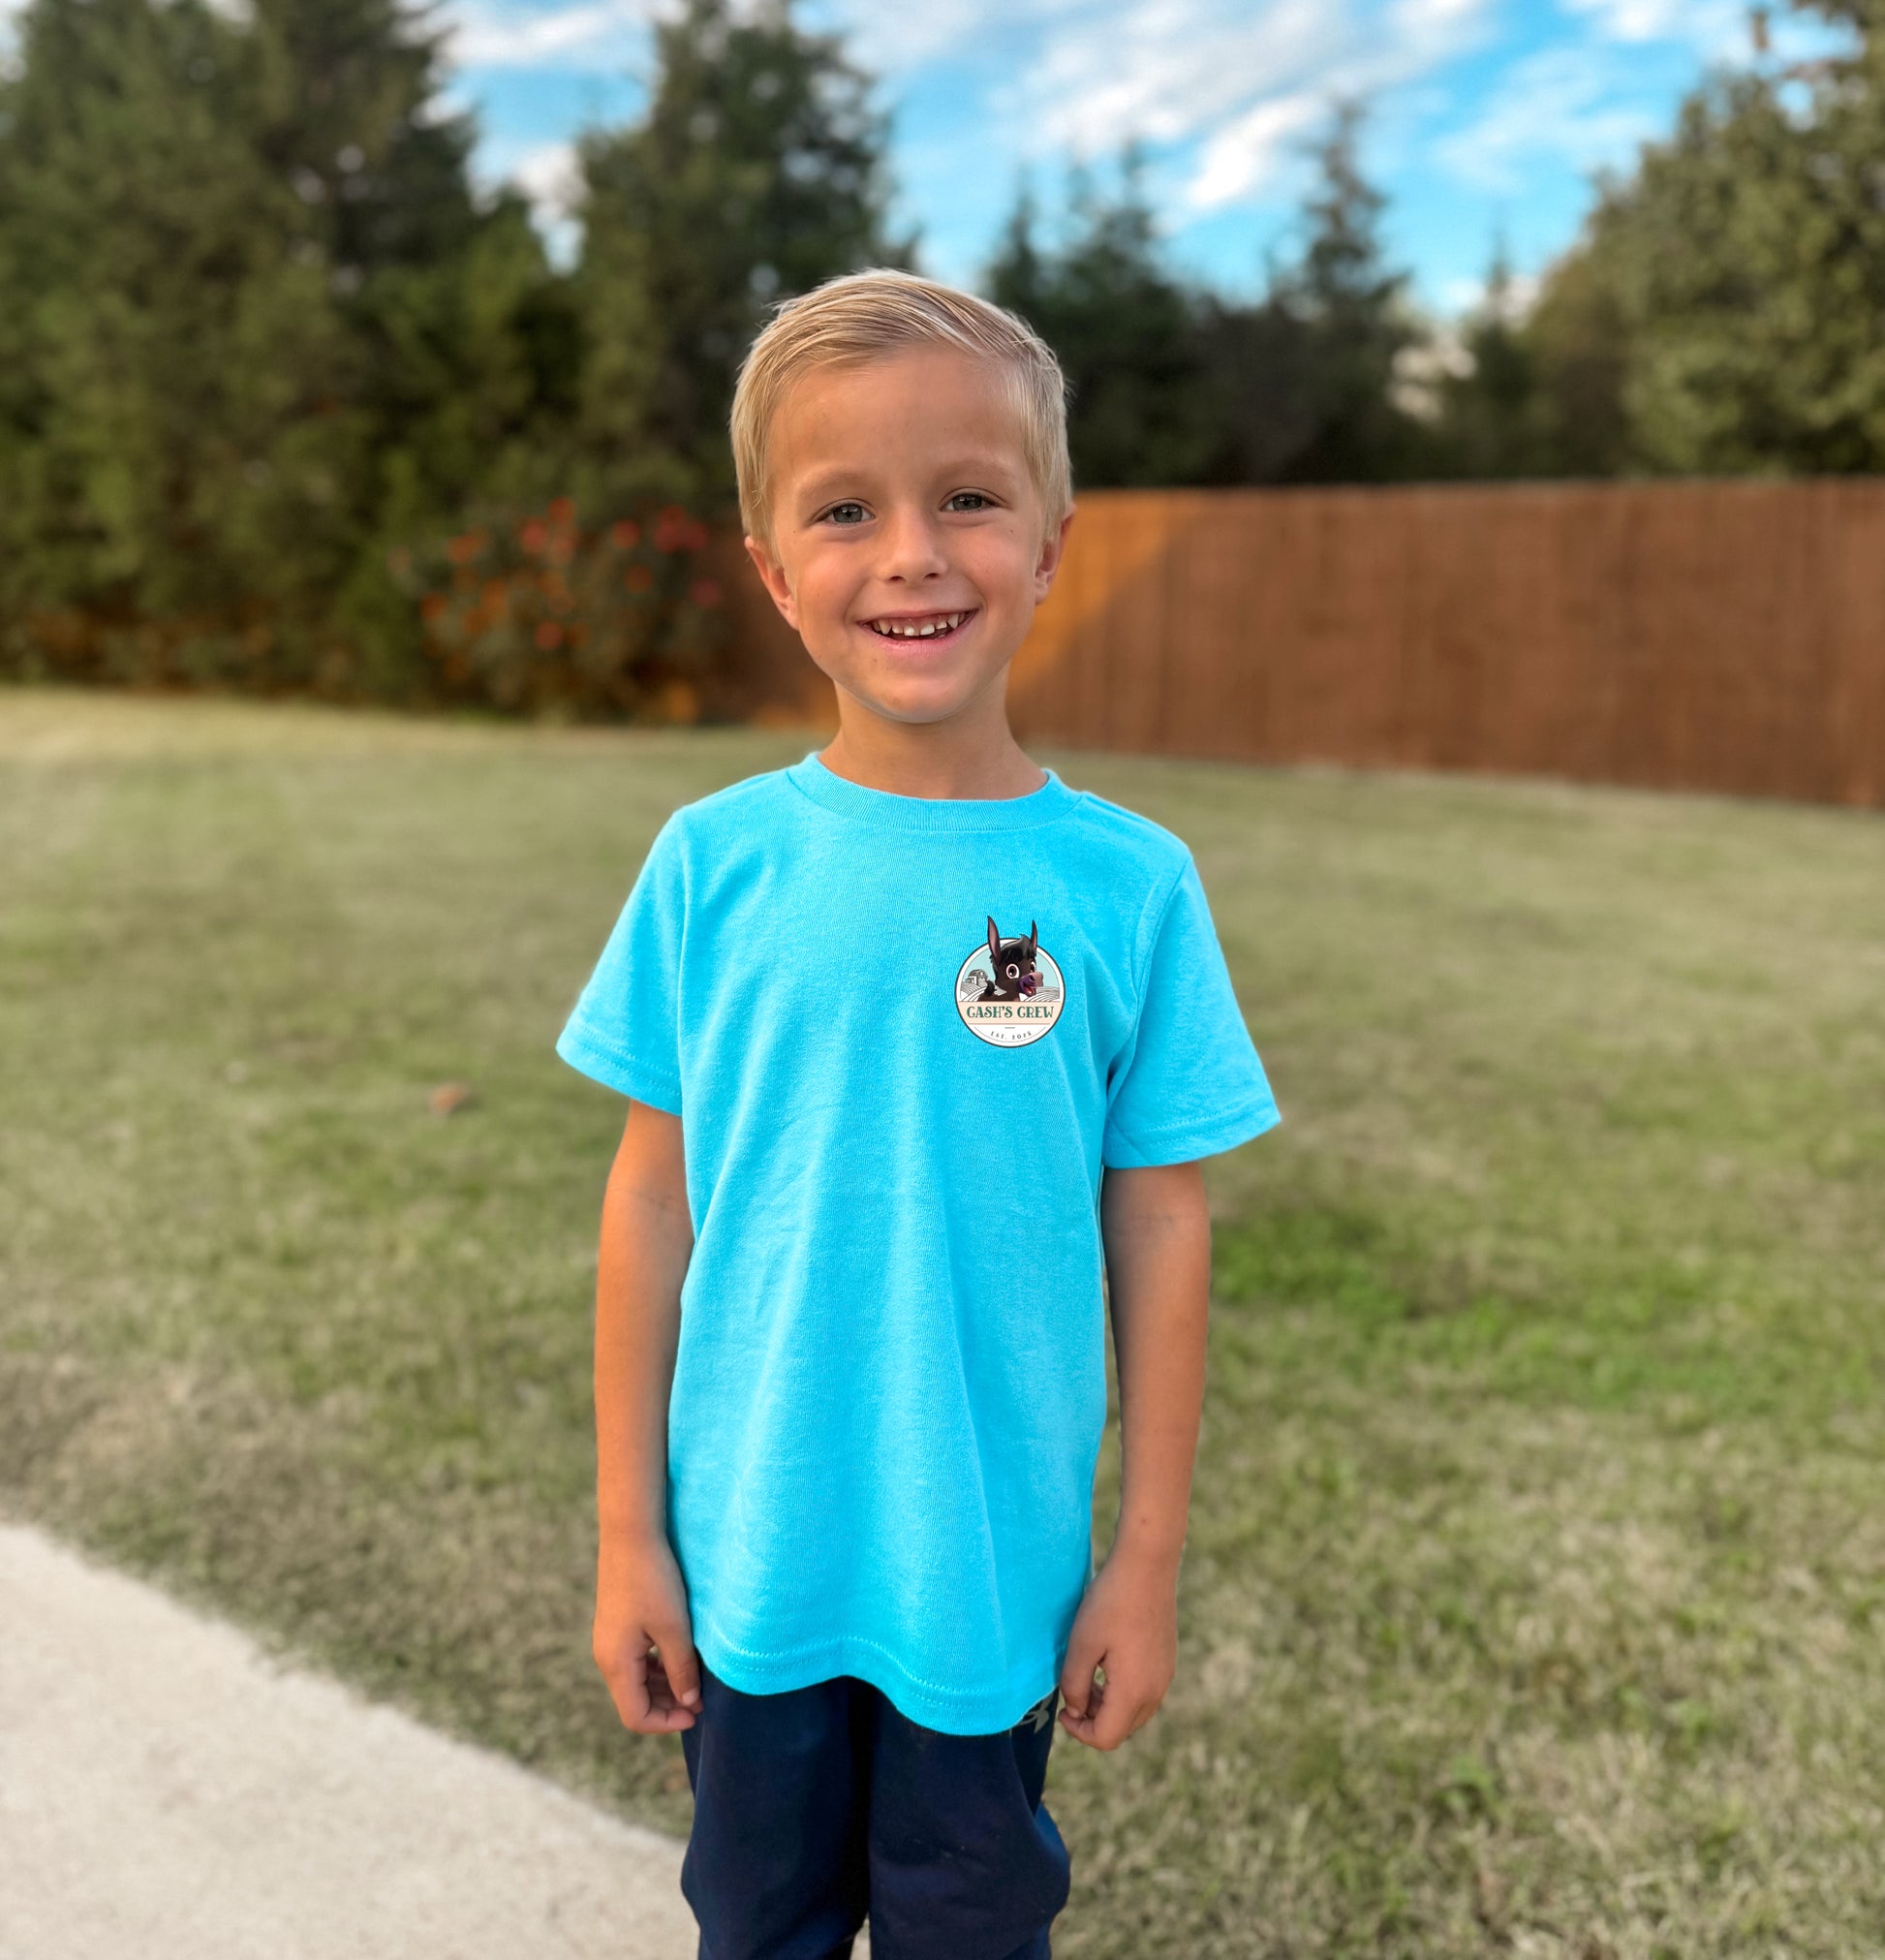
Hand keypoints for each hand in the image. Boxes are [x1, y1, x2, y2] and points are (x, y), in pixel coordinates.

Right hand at [593, 1533, 702, 1731]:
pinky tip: (678, 1660)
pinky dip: (655, 1669)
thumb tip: (688, 1702)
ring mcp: (609, 1641)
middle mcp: (606, 1657)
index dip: (666, 1722)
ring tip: (694, 1682)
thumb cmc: (653, 1580)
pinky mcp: (616, 1627)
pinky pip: (634, 1662)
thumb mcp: (674, 1628)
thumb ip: (681, 1669)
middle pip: (634, 1701)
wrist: (630, 1535)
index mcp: (615, 1663)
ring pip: (635, 1682)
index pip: (635, 1716)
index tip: (697, 1712)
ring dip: (663, 1688)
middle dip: (667, 1706)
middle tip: (701, 1699)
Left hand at [1056, 1544, 1179, 1750]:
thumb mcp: (1081, 1644)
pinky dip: (1123, 1692)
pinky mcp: (1167, 1663)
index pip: (1106, 1738)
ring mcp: (1165, 1677)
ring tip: (1088, 1675)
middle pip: (1121, 1730)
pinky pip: (1144, 1693)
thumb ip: (1074, 1684)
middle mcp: (1155, 1692)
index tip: (1062, 1709)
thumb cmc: (1110, 1603)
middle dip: (1093, 1720)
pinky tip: (1108, 1663)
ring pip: (1133, 1713)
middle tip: (1073, 1690)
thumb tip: (1076, 1708)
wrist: (1147, 1567)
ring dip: (1108, 1706)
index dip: (1079, 1731)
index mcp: (1133, 1692)